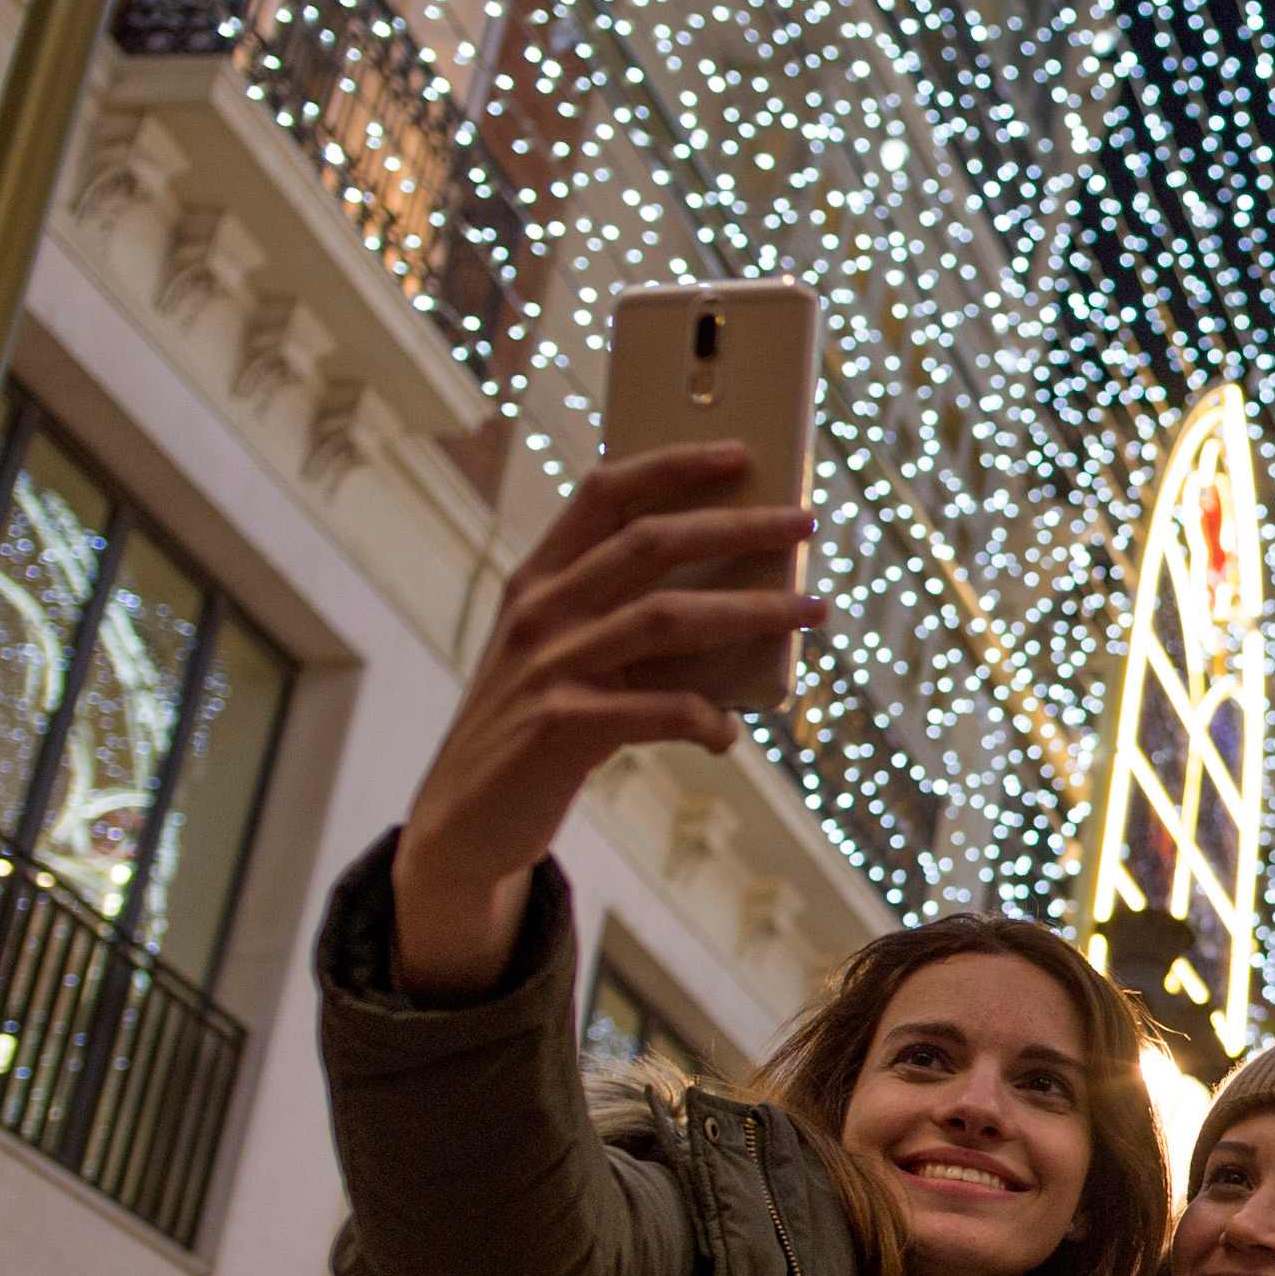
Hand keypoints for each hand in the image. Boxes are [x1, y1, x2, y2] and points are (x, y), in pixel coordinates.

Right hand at [392, 445, 819, 997]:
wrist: (462, 822)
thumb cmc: (539, 731)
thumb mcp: (570, 662)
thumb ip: (629, 626)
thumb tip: (744, 610)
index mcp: (538, 580)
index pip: (604, 494)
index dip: (672, 464)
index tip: (742, 453)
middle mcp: (539, 610)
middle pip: (650, 542)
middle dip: (737, 525)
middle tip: (805, 519)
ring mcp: (546, 665)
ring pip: (668, 617)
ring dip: (752, 610)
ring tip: (813, 610)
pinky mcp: (559, 727)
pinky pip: (659, 709)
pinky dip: (707, 717)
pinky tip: (728, 733)